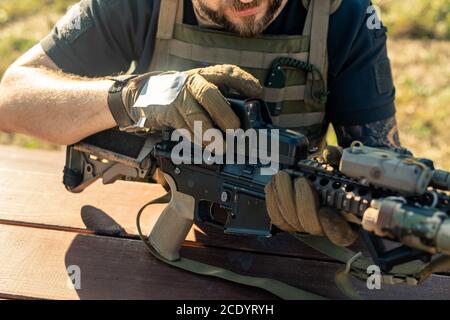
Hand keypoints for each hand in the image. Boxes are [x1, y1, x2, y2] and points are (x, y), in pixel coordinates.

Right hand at [118, 65, 261, 133]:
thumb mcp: (201, 90)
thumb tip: (246, 119)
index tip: (258, 92)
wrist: (145, 94)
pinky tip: (206, 146)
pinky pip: (185, 129)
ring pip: (196, 117)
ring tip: (222, 147)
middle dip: (225, 114)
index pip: (227, 72)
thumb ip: (221, 100)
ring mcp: (179, 98)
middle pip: (210, 95)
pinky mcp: (169, 113)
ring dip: (210, 135)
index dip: (243, 80)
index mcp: (206, 75)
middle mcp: (193, 83)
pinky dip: (197, 140)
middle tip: (236, 130)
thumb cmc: (184, 95)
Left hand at [265, 146, 358, 246]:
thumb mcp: (340, 163)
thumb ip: (338, 159)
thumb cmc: (331, 172)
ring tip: (283, 176)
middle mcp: (324, 227)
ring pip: (291, 220)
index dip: (333, 227)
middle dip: (303, 202)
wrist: (315, 175)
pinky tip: (273, 184)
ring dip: (284, 197)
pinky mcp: (287, 221)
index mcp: (347, 220)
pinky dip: (273, 199)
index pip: (341, 234)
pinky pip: (276, 216)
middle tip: (301, 181)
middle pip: (310, 225)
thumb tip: (330, 153)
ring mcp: (304, 225)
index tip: (325, 210)